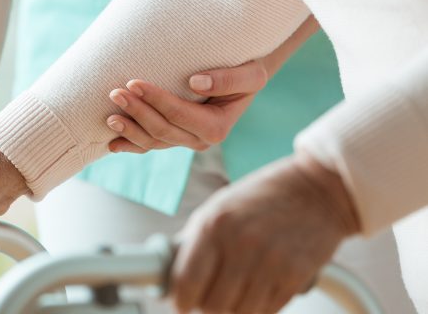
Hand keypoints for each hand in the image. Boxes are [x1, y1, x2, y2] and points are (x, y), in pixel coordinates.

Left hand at [106, 15, 319, 152]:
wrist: (241, 78)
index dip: (156, 100)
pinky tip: (112, 143)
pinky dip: (129, 144)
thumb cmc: (246, 72)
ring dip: (129, 130)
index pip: (180, 115)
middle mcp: (200, 140)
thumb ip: (229, 79)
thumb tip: (195, 83)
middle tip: (115, 92)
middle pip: (161, 130)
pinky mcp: (172, 138)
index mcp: (217, 127)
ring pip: (151, 141)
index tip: (134, 82)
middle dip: (137, 112)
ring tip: (109, 116)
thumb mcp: (250, 74)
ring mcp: (184, 141)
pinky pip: (148, 145)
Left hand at [169, 153, 359, 313]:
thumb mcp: (219, 207)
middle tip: (210, 295)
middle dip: (207, 305)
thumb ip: (196, 240)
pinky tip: (257, 289)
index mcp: (214, 224)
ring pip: (240, 313)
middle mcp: (241, 244)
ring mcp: (270, 262)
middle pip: (212, 305)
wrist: (318, 190)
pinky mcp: (295, 276)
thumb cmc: (263, 197)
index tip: (181, 303)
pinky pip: (267, 311)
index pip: (186, 282)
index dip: (180, 300)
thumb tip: (172, 275)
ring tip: (235, 291)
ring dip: (233, 308)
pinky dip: (258, 307)